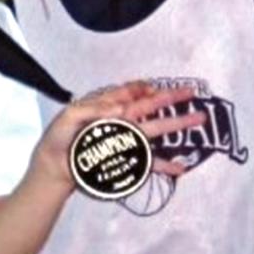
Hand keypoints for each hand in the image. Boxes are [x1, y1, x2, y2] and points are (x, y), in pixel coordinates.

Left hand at [33, 82, 205, 186]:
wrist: (54, 167)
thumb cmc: (59, 138)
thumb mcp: (69, 116)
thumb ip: (93, 109)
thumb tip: (122, 106)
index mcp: (107, 107)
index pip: (130, 93)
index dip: (144, 87)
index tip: (156, 85)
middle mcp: (121, 121)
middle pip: (150, 107)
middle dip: (171, 99)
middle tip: (192, 92)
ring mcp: (126, 141)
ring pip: (155, 131)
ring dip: (177, 125)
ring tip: (198, 119)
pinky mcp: (127, 161)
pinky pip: (149, 163)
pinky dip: (165, 165)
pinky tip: (180, 168)